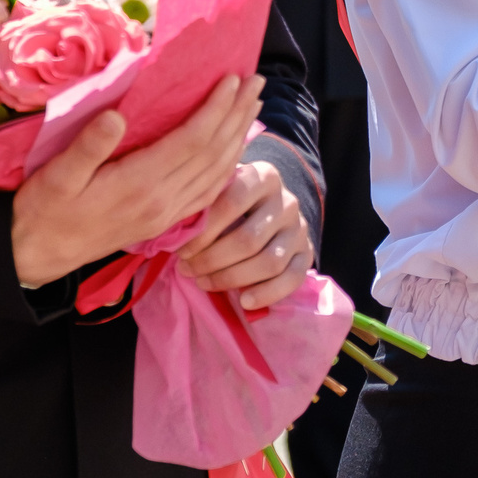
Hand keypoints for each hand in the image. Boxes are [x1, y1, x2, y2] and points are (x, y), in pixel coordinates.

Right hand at [10, 74, 261, 287]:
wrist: (38, 255)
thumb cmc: (45, 208)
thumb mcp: (56, 174)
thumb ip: (88, 147)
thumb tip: (116, 115)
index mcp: (139, 184)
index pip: (192, 141)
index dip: (216, 109)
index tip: (232, 79)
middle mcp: (162, 201)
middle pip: (214, 154)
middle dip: (237, 115)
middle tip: (257, 81)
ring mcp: (167, 214)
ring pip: (217, 172)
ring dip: (239, 136)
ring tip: (254, 105)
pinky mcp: (165, 221)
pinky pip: (209, 192)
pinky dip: (228, 166)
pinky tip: (234, 148)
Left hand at [176, 159, 314, 307]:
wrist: (269, 208)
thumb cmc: (230, 202)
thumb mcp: (219, 192)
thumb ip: (201, 205)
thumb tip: (170, 232)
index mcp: (263, 176)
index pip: (232, 202)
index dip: (204, 232)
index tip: (180, 250)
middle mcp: (287, 201)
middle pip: (248, 239)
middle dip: (212, 260)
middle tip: (187, 270)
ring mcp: (299, 228)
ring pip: (268, 262)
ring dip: (231, 278)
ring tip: (204, 283)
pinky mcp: (307, 253)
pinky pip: (292, 278)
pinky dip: (268, 293)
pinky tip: (245, 301)